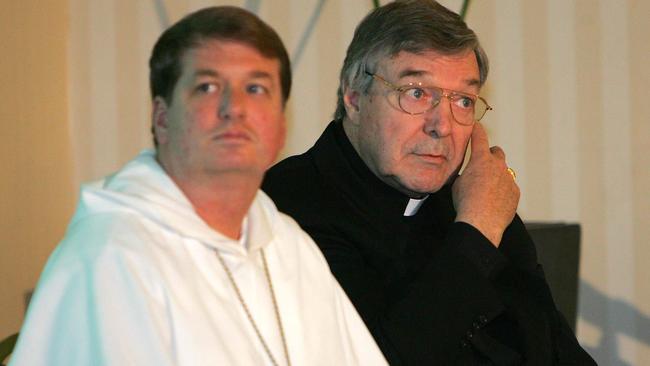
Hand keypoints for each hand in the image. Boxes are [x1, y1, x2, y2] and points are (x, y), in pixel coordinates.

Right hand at [452, 122, 519, 246]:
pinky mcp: (515, 192)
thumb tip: (465, 174)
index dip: (477, 129)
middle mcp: (498, 165)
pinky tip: (493, 201)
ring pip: (503, 171)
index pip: (480, 137)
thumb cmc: (466, 203)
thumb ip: (464, 173)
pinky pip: (509, 187)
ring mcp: (509, 178)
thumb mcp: (457, 184)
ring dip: (496, 176)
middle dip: (490, 156)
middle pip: (497, 152)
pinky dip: (502, 190)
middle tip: (481, 165)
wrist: (481, 222)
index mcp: (481, 160)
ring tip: (486, 190)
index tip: (476, 126)